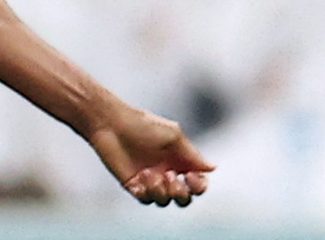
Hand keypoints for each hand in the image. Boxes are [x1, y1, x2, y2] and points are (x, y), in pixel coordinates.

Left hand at [84, 105, 212, 206]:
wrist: (111, 123)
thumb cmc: (142, 124)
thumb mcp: (172, 135)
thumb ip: (191, 154)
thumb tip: (213, 167)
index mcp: (179, 160)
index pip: (197, 182)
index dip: (198, 185)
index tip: (190, 176)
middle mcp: (166, 172)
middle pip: (183, 198)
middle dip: (181, 194)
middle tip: (170, 178)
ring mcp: (150, 180)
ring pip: (165, 201)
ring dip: (161, 191)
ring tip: (151, 174)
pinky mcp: (134, 185)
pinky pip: (146, 200)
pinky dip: (146, 192)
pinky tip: (140, 177)